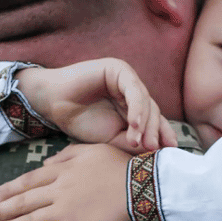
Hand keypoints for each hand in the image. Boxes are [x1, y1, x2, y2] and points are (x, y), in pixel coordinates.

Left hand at [0, 143, 134, 220]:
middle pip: (23, 201)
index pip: (29, 181)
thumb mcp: (93, 150)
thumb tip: (46, 164)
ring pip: (29, 220)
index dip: (10, 189)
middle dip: (1, 209)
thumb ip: (68, 155)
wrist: (141, 186)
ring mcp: (64, 211)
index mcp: (62, 170)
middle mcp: (58, 191)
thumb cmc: (122, 167)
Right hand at [17, 59, 176, 152]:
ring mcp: (126, 78)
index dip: (162, 134)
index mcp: (132, 106)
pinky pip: (133, 90)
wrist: (52, 103)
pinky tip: (134, 124)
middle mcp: (132, 91)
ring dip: (145, 123)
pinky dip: (136, 108)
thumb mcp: (110, 138)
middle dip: (155, 131)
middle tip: (154, 149)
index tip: (169, 150)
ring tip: (141, 142)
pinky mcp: (118, 70)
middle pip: (153, 111)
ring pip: (146, 102)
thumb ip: (131, 142)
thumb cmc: (79, 121)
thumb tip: (156, 151)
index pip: (153, 120)